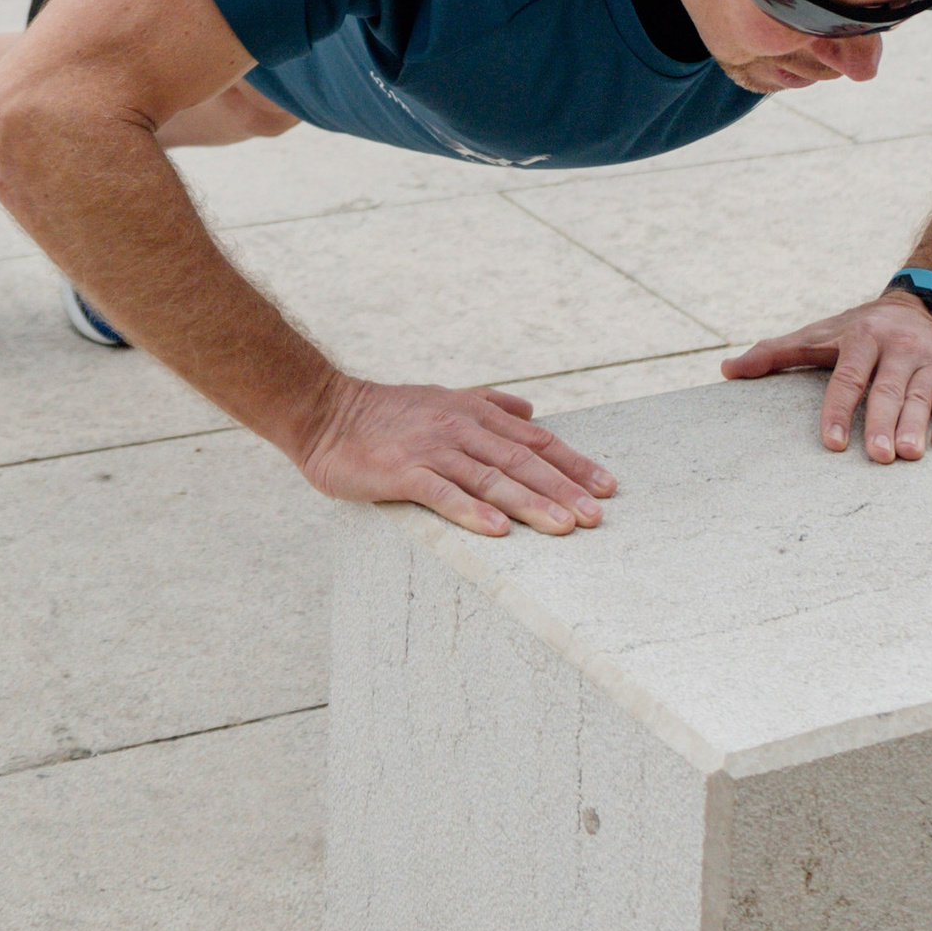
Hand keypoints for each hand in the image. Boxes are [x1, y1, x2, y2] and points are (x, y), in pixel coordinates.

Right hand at [291, 377, 616, 535]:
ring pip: (490, 477)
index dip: (572, 464)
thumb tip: (531, 411)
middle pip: (521, 462)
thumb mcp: (444, 400)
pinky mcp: (401, 470)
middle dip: (563, 489)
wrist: (325, 410)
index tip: (606, 487)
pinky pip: (442, 493)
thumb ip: (489, 406)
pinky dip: (471, 510)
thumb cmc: (386, 413)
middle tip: (596, 517)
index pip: (534, 441)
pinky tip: (497, 530)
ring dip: (530, 503)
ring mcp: (431, 449)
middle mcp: (460, 428)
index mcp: (474, 413)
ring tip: (564, 527)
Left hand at [722, 295, 931, 463]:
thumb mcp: (820, 336)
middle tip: (877, 456)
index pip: (847, 377)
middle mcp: (897, 344)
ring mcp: (929, 357)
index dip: (837, 410)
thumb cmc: (860, 331)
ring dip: (915, 426)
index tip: (830, 443)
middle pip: (886, 389)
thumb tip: (726, 371)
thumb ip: (777, 354)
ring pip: (920, 396)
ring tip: (907, 455)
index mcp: (860, 336)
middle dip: (880, 423)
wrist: (923, 302)